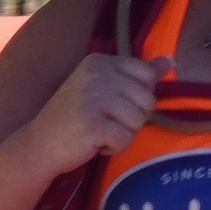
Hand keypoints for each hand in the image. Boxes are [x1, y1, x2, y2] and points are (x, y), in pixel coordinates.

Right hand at [26, 48, 166, 177]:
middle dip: (132, 118)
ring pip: (138, 120)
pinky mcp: (92, 125)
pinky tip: (95, 143)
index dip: (137, 96)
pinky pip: (126, 139)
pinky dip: (115, 147)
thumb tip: (171, 62)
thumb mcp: (103, 87)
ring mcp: (93, 99)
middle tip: (105, 121)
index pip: (145, 74)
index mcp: (100, 62)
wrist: (39, 144)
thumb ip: (136, 74)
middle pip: (147, 99)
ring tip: (99, 132)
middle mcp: (96, 75)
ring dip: (123, 133)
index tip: (113, 104)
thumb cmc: (74, 116)